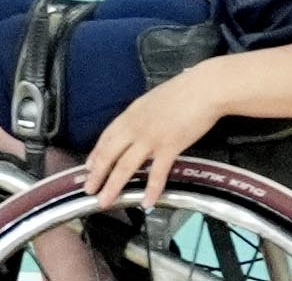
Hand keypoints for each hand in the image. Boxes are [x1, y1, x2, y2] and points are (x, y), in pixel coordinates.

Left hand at [79, 59, 238, 208]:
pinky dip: (151, 190)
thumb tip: (138, 129)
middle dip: (98, 173)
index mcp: (132, 113)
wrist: (203, 88)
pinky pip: (157, 173)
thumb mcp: (154, 100)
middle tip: (88, 189)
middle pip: (110, 152)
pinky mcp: (169, 147)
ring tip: (105, 201)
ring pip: (126, 165)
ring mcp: (151, 138)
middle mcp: (136, 126)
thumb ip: (143, 116)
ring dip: (113, 185)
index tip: (88, 167)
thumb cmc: (183, 91)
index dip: (96, 153)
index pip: (108, 135)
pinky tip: (146, 203)